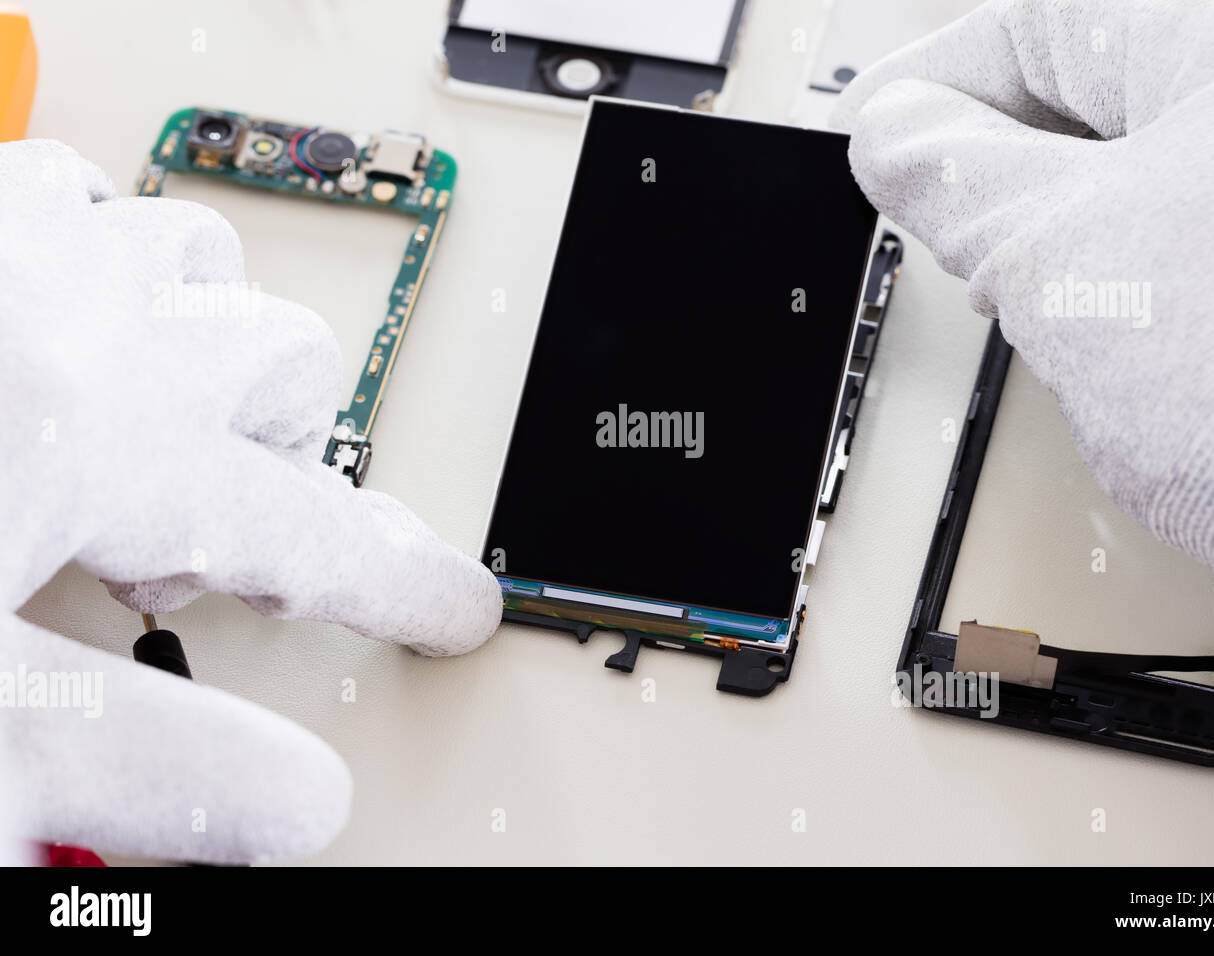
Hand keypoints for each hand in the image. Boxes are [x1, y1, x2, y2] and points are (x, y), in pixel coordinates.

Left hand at [0, 140, 501, 862]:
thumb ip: (148, 761)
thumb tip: (296, 802)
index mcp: (96, 440)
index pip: (316, 537)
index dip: (403, 589)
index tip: (458, 610)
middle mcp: (68, 316)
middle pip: (288, 363)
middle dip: (281, 462)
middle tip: (211, 544)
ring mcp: (12, 250)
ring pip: (194, 250)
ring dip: (199, 340)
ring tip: (150, 417)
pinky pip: (73, 194)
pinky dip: (96, 255)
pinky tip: (54, 316)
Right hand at [832, 0, 1213, 665]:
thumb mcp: (1059, 261)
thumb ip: (953, 177)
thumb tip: (896, 136)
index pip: (1044, 23)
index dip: (936, 86)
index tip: (882, 133)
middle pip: (1100, 82)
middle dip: (1001, 159)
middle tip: (941, 221)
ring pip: (1148, 150)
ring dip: (1065, 212)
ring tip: (1026, 287)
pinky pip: (1202, 208)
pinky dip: (1133, 250)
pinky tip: (1109, 307)